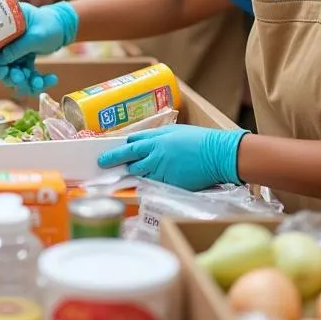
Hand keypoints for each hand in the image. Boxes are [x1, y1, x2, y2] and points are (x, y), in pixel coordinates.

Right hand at [0, 2, 78, 95]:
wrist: (64, 26)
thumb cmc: (50, 24)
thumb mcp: (35, 35)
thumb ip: (18, 47)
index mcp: (4, 31)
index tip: (5, 73)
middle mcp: (7, 43)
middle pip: (2, 67)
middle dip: (13, 77)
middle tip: (23, 79)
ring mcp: (15, 53)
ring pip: (15, 75)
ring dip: (27, 83)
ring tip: (40, 82)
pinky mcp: (24, 60)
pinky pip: (27, 76)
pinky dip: (38, 81)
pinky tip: (52, 78)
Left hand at [97, 124, 248, 191]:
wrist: (218, 154)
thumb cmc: (200, 141)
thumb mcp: (176, 132)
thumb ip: (158, 137)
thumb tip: (144, 142)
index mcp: (156, 139)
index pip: (131, 142)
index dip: (120, 147)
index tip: (109, 151)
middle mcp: (155, 153)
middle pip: (129, 158)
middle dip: (114, 160)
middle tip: (102, 163)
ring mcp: (161, 169)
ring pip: (139, 174)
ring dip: (132, 174)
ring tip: (122, 175)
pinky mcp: (169, 183)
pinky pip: (153, 185)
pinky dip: (148, 185)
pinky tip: (140, 187)